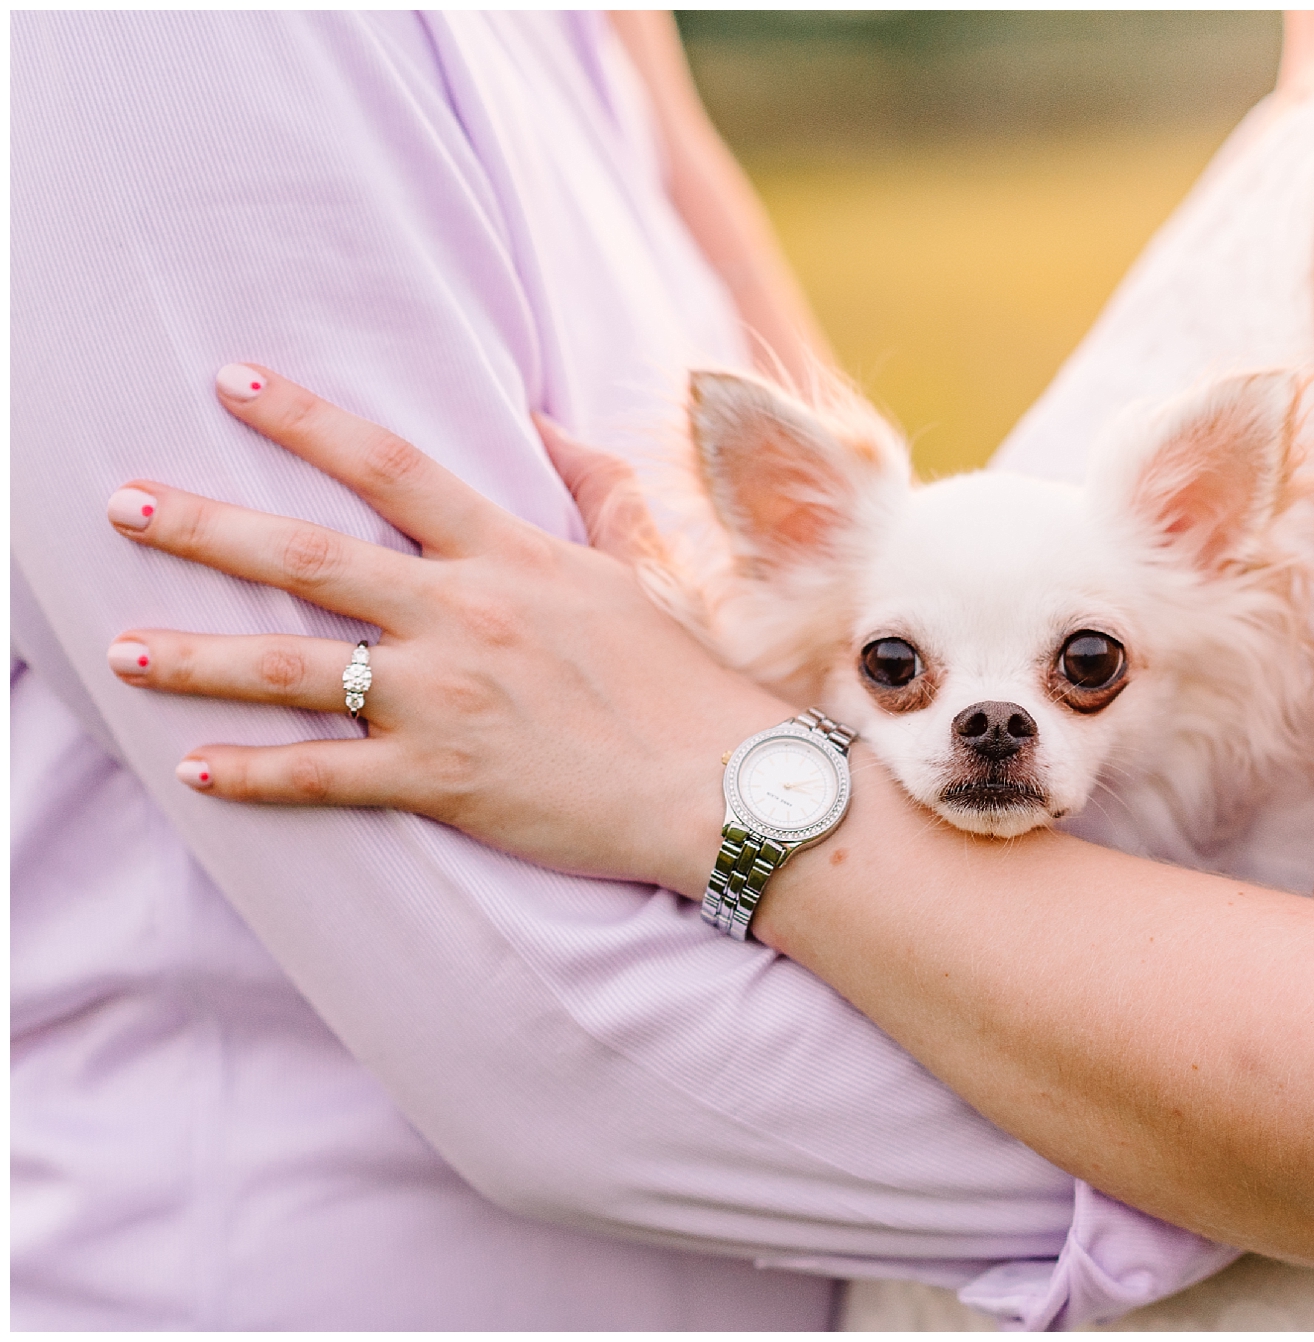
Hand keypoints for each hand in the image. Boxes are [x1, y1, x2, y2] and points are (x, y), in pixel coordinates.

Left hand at [105, 364, 783, 891]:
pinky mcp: (444, 779)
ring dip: (199, 657)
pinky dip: (257, 773)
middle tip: (121, 502)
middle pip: (311, 557)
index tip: (232, 379)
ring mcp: (449, 699)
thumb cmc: (694, 678)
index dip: (306, 418)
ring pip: (296, 669)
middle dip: (206, 527)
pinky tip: (195, 767)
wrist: (728, 790)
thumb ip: (595, 485)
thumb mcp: (646, 565)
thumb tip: (541, 420)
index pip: (392, 465)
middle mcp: (466, 615)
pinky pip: (328, 776)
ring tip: (122, 648)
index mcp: (513, 556)